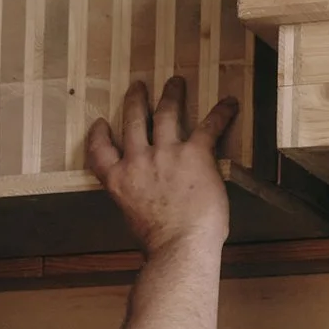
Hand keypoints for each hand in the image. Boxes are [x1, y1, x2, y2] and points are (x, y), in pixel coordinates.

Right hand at [84, 78, 234, 252]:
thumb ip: (137, 199)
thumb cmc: (159, 244)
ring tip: (175, 82)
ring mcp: (166, 154)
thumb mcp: (134, 218)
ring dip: (171, 95)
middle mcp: (138, 161)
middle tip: (137, 86)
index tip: (100, 124)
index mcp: (119, 181)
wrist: (179, 247)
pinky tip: (230, 103)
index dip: (98, 135)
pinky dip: (222, 113)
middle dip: (135, 101)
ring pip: (166, 114)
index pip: (99, 151)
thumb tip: (150, 199)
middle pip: (133, 122)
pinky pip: (210, 126)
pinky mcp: (196, 153)